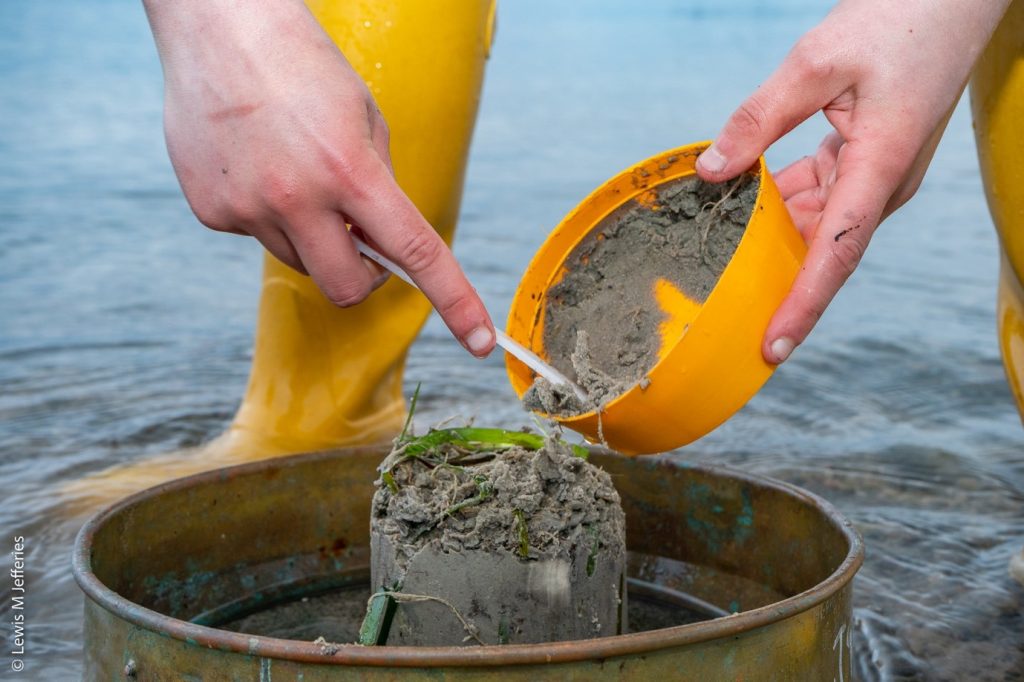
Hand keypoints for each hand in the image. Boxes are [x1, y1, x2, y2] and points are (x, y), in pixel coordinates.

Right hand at [142, 0, 495, 355]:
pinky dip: (267, 215)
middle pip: (346, 288)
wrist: (218, 26)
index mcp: (351, 171)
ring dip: (313, 238)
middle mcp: (297, 199)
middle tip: (363, 245)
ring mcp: (248, 208)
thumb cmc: (303, 65)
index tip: (481, 342)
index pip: (416, 253)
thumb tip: (380, 240)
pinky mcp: (210, 210)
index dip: (455, 301)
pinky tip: (257, 165)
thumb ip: (380, 185)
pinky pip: (255, 237)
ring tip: (295, 173)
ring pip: (299, 262)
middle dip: (363, 278)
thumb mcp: (366, 118)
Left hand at [696, 0, 1011, 363]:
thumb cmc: (896, 19)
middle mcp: (881, 184)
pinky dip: (782, 202)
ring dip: (772, 239)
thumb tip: (711, 170)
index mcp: (880, 167)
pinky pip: (818, 195)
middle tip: (727, 319)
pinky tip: (742, 201)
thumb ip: (760, 118)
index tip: (773, 347)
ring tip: (721, 265)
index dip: (802, 307)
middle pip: (822, 252)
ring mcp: (876, 174)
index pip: (835, 256)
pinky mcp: (866, 160)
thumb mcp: (816, 61)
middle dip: (779, 286)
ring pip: (816, 224)